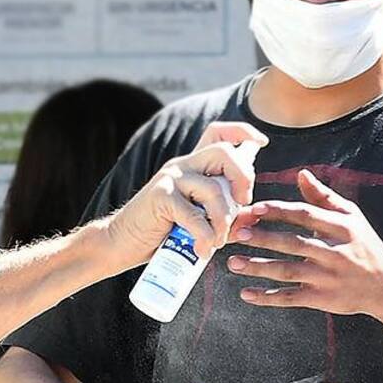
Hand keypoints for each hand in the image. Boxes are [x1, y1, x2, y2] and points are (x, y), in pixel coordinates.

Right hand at [105, 122, 267, 269]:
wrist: (121, 243)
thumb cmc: (161, 233)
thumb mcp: (197, 219)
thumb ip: (222, 211)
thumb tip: (253, 214)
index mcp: (192, 167)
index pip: (217, 133)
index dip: (242, 132)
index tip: (260, 143)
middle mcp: (182, 166)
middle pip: (224, 152)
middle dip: (244, 177)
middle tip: (242, 203)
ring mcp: (170, 179)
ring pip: (214, 189)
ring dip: (224, 221)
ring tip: (217, 242)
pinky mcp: (160, 196)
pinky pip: (194, 215)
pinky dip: (205, 236)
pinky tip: (202, 249)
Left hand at [226, 169, 382, 337]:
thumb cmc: (364, 245)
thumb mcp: (351, 217)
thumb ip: (324, 197)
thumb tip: (301, 173)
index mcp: (341, 228)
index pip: (304, 215)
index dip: (278, 211)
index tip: (253, 208)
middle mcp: (335, 253)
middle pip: (293, 243)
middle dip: (263, 238)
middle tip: (235, 233)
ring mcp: (328, 278)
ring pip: (288, 271)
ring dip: (258, 267)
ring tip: (232, 262)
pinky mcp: (323, 299)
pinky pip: (290, 298)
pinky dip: (267, 297)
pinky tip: (245, 293)